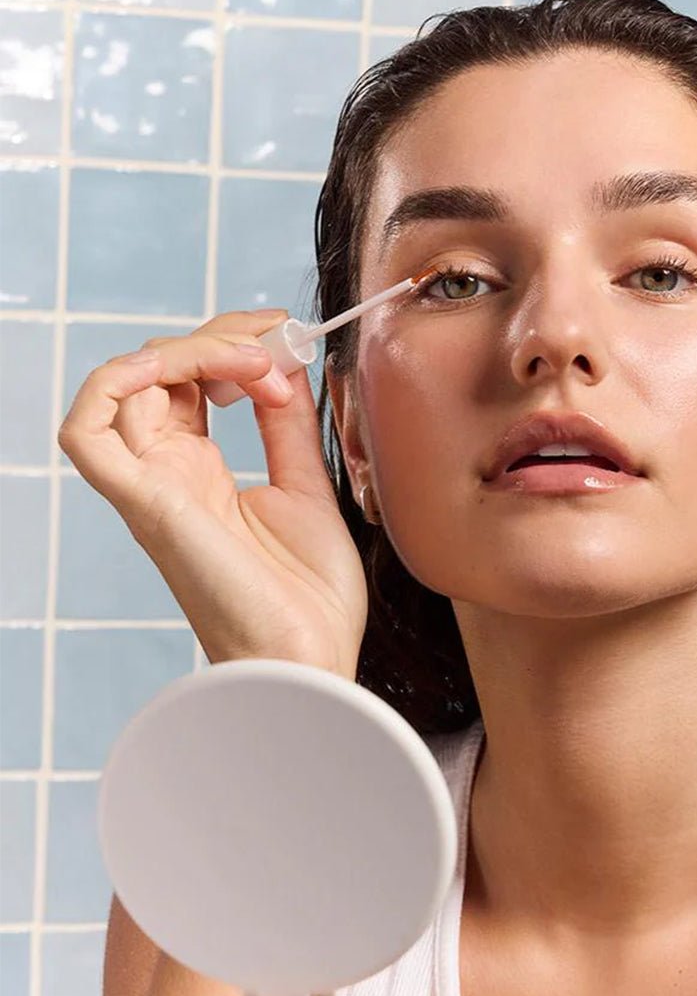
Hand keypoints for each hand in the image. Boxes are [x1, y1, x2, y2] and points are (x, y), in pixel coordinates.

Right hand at [56, 309, 366, 675]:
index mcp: (202, 473)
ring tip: (253, 358)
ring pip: (124, 387)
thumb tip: (284, 362)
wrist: (311, 661)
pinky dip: (116, 384)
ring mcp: (152, 488)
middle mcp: (168, 474)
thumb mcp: (305, 487)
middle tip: (278, 334)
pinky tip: (177, 368)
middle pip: (160, 373)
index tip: (291, 340)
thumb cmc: (309, 597)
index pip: (190, 382)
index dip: (233, 346)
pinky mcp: (145, 506)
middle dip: (218, 335)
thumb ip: (287, 425)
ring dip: (186, 350)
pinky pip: (86, 435)